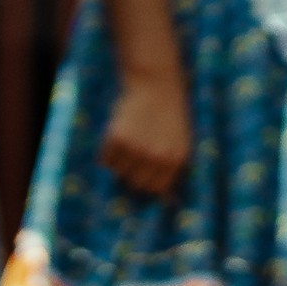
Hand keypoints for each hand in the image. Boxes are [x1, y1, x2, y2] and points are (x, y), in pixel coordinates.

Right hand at [99, 72, 191, 194]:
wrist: (156, 83)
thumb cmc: (170, 113)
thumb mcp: (181, 140)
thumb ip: (173, 167)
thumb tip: (168, 202)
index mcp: (176, 159)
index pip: (157, 189)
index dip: (149, 183)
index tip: (143, 176)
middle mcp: (157, 158)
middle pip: (136, 184)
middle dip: (133, 174)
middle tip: (133, 157)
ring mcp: (137, 149)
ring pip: (119, 172)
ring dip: (120, 161)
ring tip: (129, 141)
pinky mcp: (117, 139)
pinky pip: (106, 159)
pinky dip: (108, 151)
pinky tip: (118, 135)